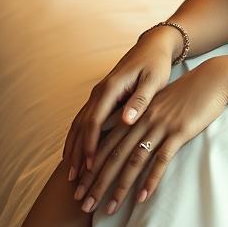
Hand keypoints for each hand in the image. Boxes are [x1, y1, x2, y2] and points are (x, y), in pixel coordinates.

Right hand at [62, 24, 179, 181]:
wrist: (152, 45)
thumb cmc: (156, 64)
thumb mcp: (153, 81)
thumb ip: (140, 100)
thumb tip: (126, 120)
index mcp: (111, 88)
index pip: (95, 121)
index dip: (91, 145)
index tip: (90, 166)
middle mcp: (99, 92)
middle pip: (81, 126)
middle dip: (77, 154)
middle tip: (75, 181)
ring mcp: (97, 94)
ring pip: (79, 125)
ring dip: (74, 149)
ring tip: (71, 175)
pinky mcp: (100, 98)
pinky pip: (83, 121)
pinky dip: (77, 139)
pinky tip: (76, 156)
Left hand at [71, 59, 227, 214]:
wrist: (212, 79)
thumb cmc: (185, 93)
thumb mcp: (158, 104)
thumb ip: (141, 120)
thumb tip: (127, 140)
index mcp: (134, 115)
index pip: (104, 145)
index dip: (90, 168)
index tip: (78, 189)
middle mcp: (142, 121)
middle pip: (114, 156)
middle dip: (96, 183)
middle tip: (83, 205)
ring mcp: (160, 126)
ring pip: (134, 161)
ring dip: (120, 187)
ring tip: (109, 209)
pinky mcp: (178, 132)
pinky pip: (161, 160)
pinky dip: (150, 180)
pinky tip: (142, 197)